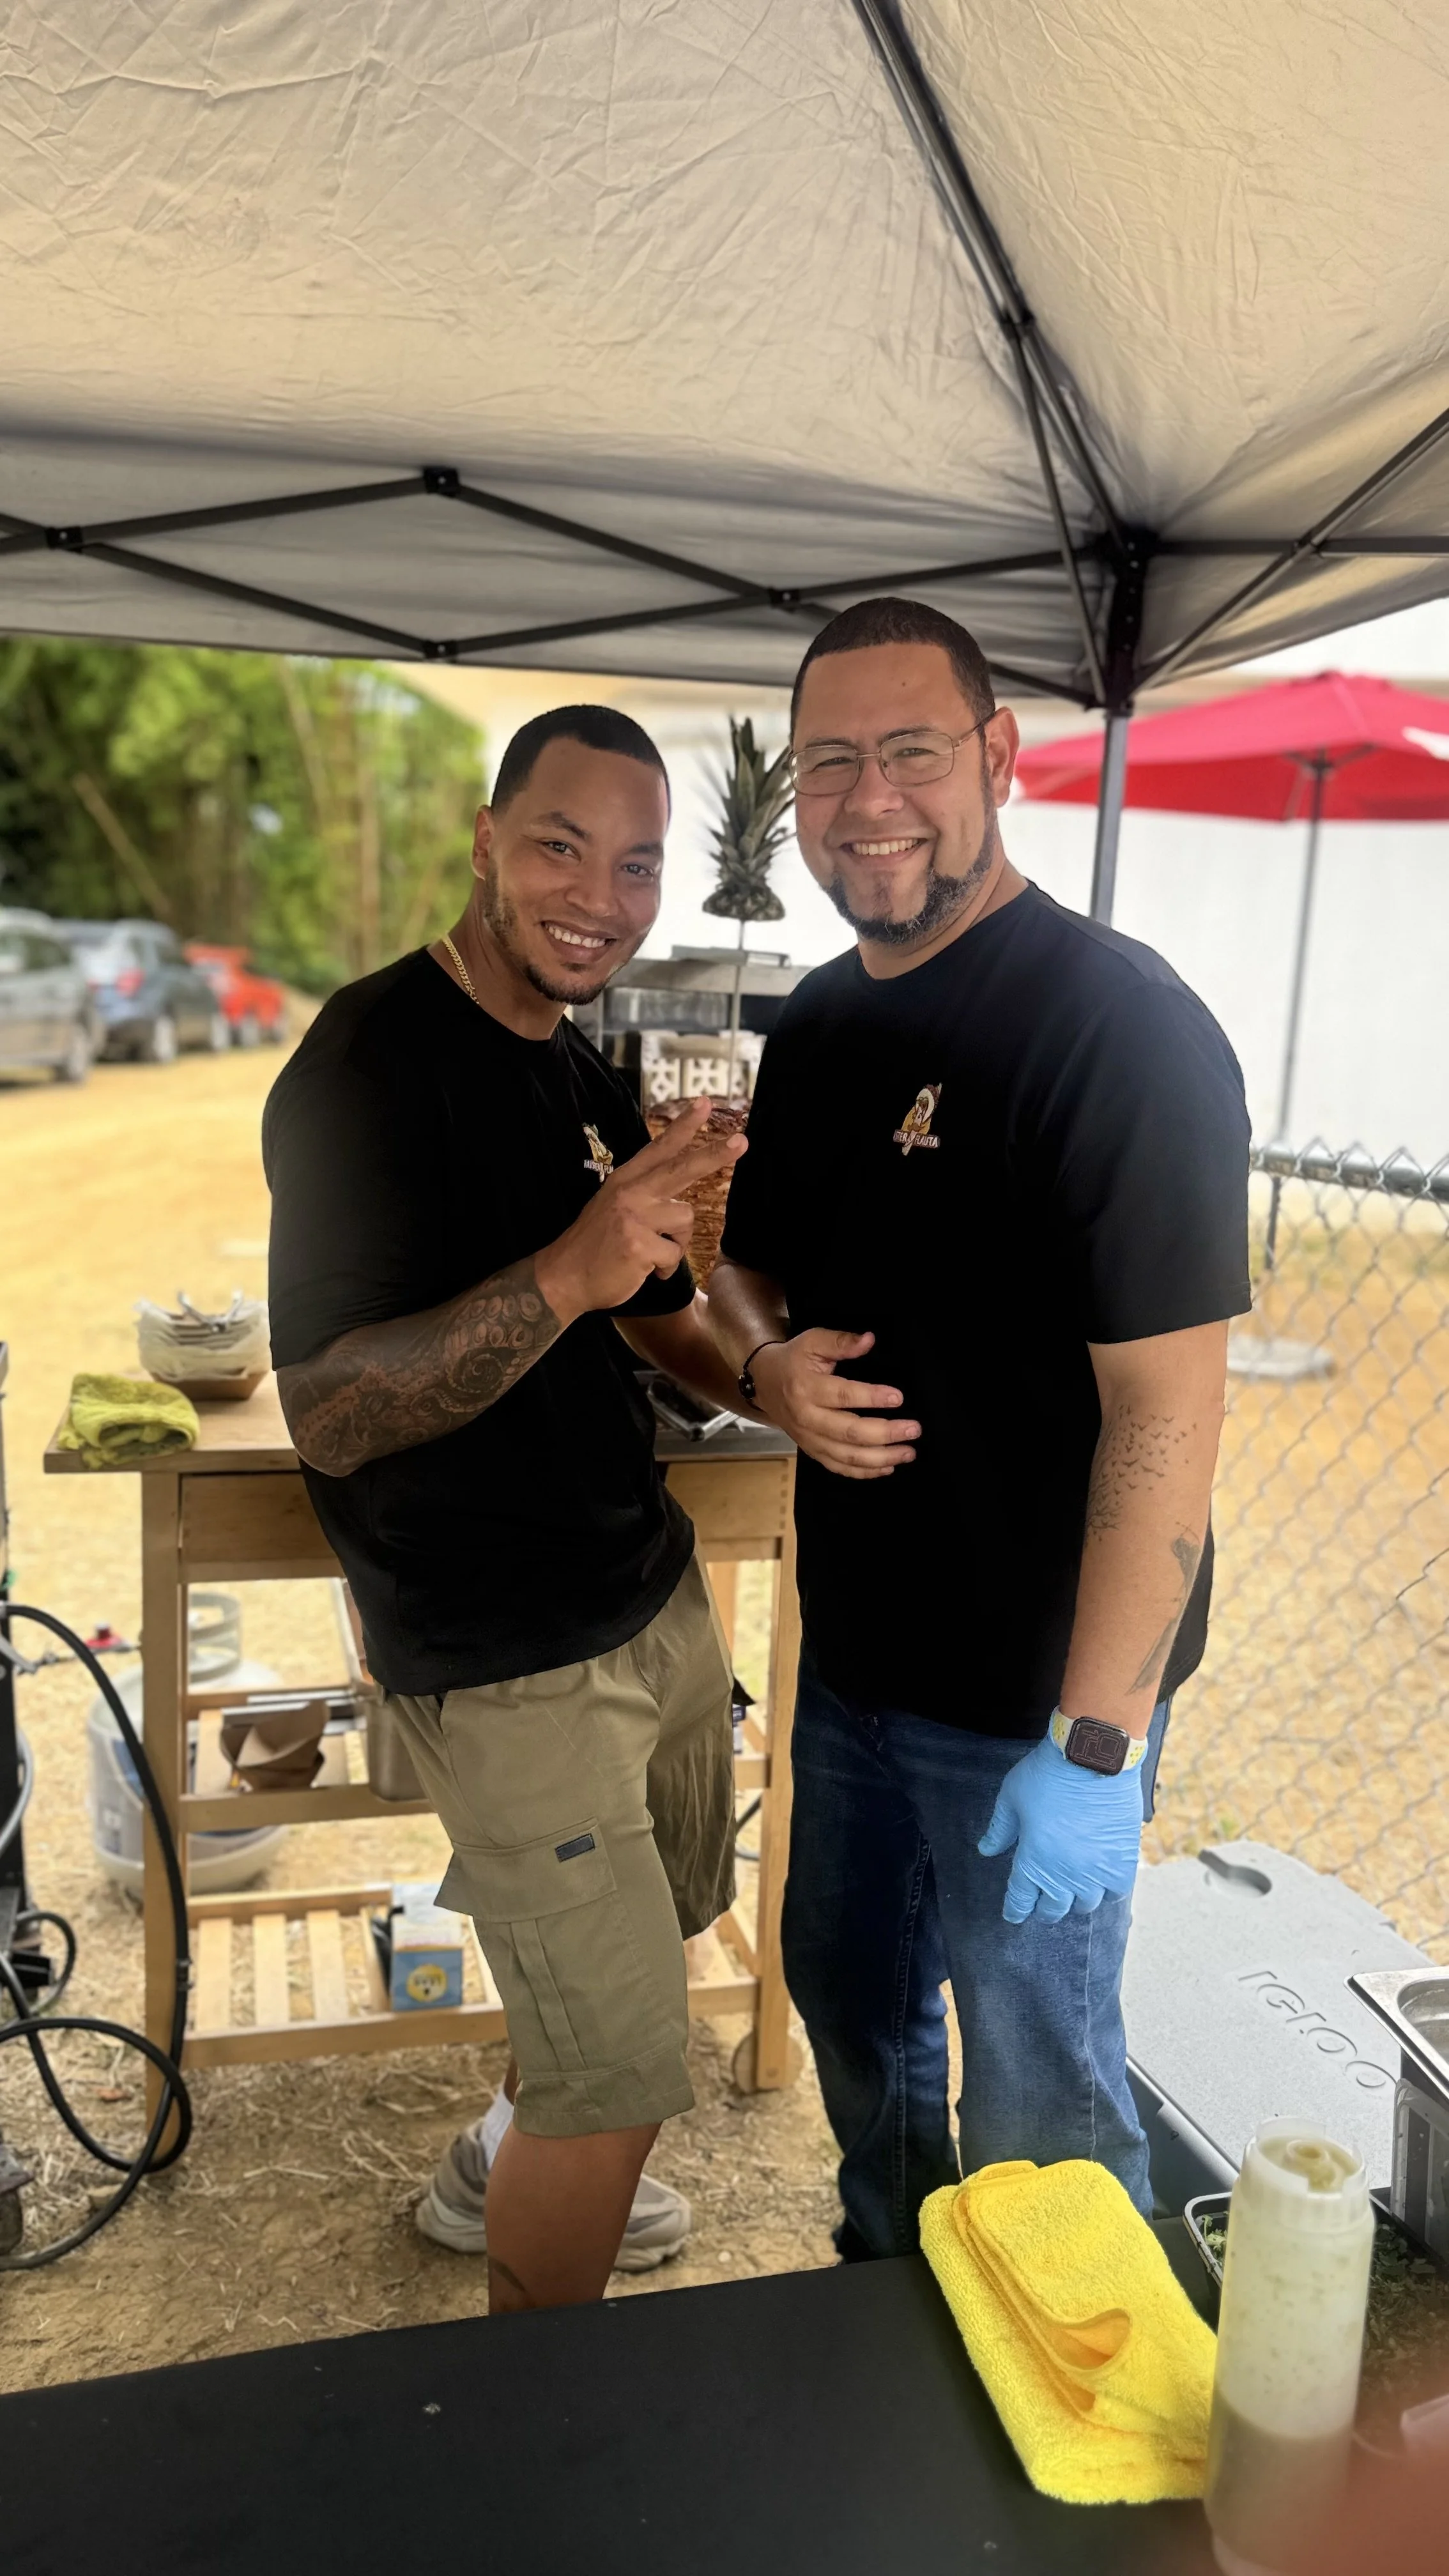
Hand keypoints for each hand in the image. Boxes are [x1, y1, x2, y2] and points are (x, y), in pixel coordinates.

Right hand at [535, 1101, 745, 1323]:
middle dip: (714, 1155)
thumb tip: (680, 1202)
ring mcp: (634, 1217)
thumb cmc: (594, 1245)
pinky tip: (643, 1270)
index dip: (684, 1126)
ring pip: (684, 1218)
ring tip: (650, 1254)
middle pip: (681, 1168)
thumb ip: (643, 1196)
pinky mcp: (639, 1245)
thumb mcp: (613, 1207)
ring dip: (675, 1242)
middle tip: (743, 1142)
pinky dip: (664, 1268)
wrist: (563, 1276)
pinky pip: (674, 1254)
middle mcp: (630, 1192)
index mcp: (625, 1180)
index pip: (659, 1148)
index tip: (705, 1103)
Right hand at [751, 1328, 919, 1481]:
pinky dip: (864, 1472)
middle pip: (849, 1432)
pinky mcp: (812, 1451)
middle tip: (913, 1429)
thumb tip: (869, 1340)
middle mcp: (807, 1417)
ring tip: (908, 1452)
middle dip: (885, 1433)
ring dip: (881, 1458)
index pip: (843, 1395)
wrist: (764, 1383)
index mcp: (806, 1388)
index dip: (872, 1397)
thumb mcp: (812, 1341)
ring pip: (847, 1456)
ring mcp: (809, 1439)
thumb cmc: (793, 1360)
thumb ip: (841, 1341)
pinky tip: (888, 1467)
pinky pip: (839, 1468)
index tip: (898, 1398)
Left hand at [978, 1734, 1143, 1923]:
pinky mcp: (1122, 1860)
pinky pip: (1115, 1893)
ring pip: (1085, 1905)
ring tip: (1072, 1891)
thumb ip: (999, 1829)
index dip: (1016, 1911)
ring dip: (1075, 1900)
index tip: (1013, 1915)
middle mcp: (1064, 1875)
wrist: (1091, 1756)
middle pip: (1053, 1909)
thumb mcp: (1011, 1798)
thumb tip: (985, 1850)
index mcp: (1032, 1861)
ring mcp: (1095, 1871)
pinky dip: (1106, 1892)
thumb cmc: (1046, 1774)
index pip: (1021, 1901)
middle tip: (1043, 1903)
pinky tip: (1100, 1881)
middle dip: (1045, 1909)